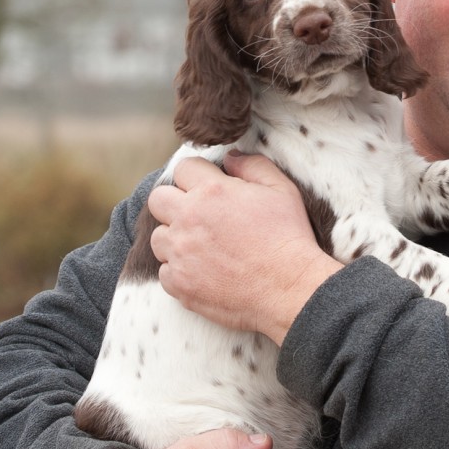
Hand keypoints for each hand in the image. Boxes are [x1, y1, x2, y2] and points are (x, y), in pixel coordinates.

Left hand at [148, 154, 341, 342]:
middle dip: (175, 203)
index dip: (197, 176)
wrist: (290, 290)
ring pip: (158, 238)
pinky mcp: (179, 284)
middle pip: (158, 200)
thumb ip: (253, 166)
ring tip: (203, 248)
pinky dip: (180, 272)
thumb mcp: (282, 190)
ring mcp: (180, 253)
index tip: (209, 188)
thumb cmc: (289, 238)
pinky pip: (165, 272)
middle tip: (199, 216)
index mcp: (212, 191)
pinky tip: (206, 273)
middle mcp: (188, 219)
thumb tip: (230, 159)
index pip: (183, 169)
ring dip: (176, 239)